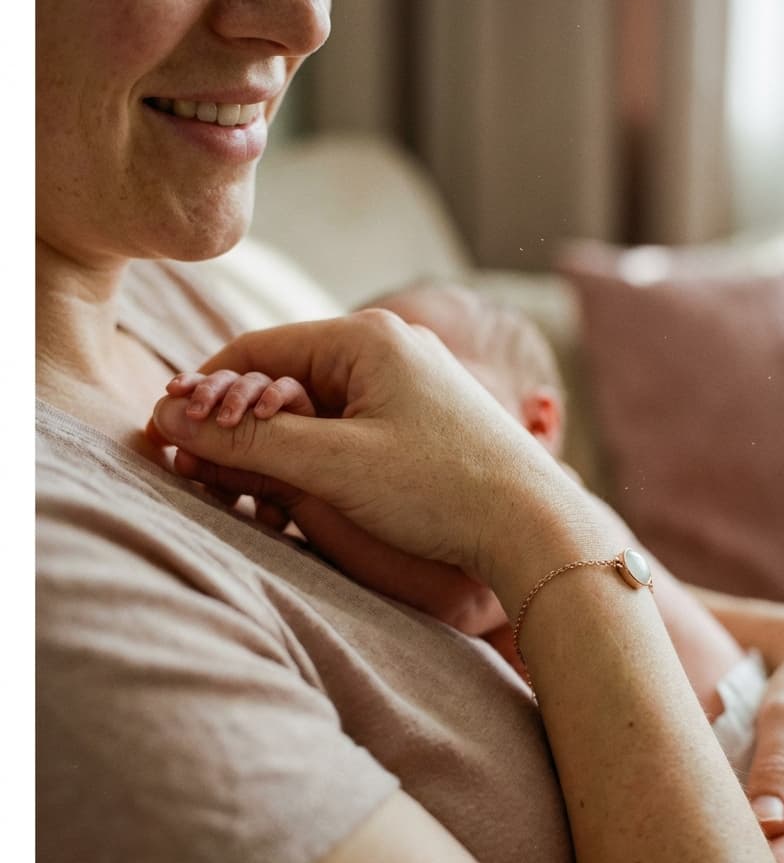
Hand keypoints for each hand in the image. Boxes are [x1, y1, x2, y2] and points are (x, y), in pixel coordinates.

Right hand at [151, 358, 511, 635]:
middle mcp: (390, 346)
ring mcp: (411, 380)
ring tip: (255, 495)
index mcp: (367, 337)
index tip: (169, 438)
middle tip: (204, 475)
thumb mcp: (335, 467)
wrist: (536, 525)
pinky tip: (305, 493)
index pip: (257, 350)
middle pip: (286, 377)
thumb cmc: (442, 489)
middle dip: (242, 426)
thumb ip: (249, 442)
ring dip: (279, 447)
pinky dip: (319, 455)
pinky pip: (351, 424)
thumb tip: (170, 420)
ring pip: (317, 406)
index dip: (205, 394)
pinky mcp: (424, 415)